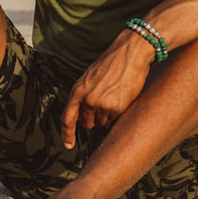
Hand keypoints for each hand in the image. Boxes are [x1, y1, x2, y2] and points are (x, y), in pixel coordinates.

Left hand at [61, 31, 154, 148]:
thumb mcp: (89, 77)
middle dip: (95, 119)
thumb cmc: (111, 64)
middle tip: (106, 104)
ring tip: (116, 97)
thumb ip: (84, 94)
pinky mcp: (117, 109)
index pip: (67, 118)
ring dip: (109, 116)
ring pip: (103, 124)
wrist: (130, 53)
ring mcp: (102, 105)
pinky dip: (120, 115)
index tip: (68, 145)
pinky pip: (116, 121)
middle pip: (88, 123)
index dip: (67, 134)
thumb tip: (85, 114)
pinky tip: (124, 99)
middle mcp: (87, 100)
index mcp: (77, 91)